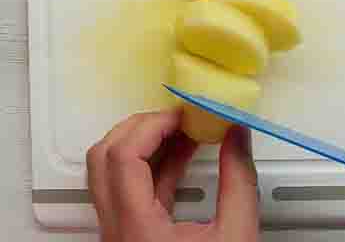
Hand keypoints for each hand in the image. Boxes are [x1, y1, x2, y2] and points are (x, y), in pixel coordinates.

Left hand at [87, 109, 259, 241]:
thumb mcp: (235, 238)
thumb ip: (239, 183)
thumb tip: (237, 138)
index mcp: (134, 227)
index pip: (122, 156)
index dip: (151, 125)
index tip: (180, 114)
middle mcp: (115, 228)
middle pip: (104, 157)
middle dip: (140, 127)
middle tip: (177, 117)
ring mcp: (117, 233)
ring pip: (110, 173)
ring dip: (143, 145)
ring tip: (183, 132)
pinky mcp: (127, 237)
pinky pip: (128, 190)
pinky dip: (150, 168)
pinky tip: (180, 158)